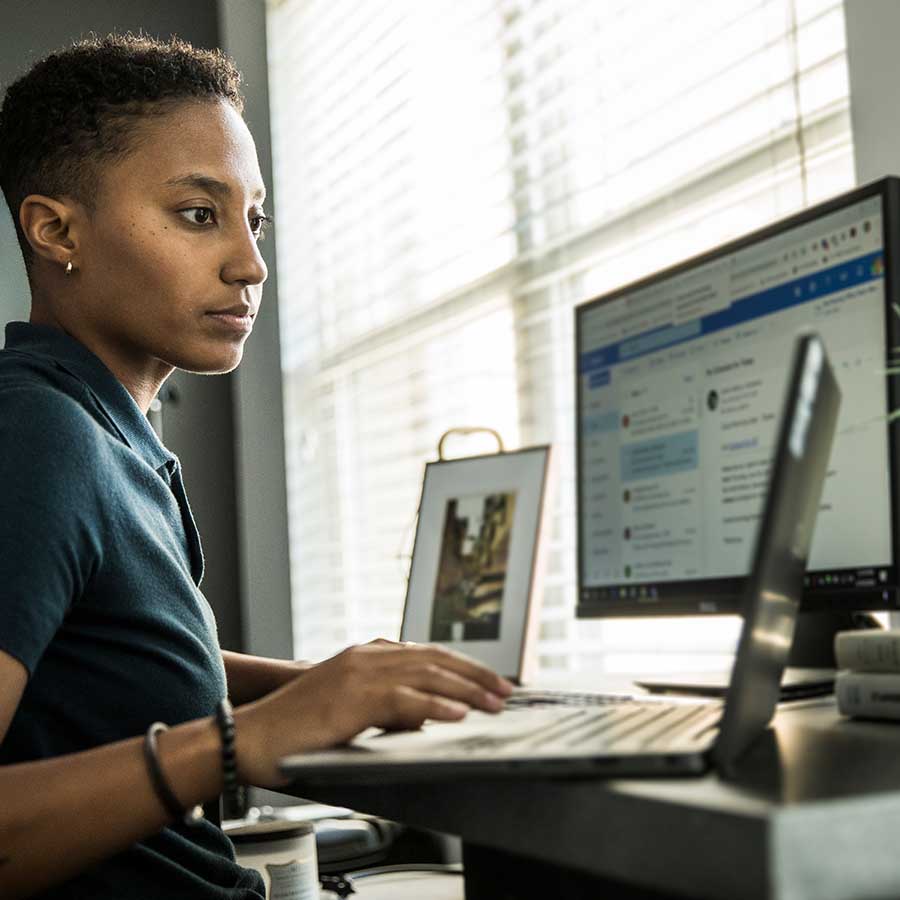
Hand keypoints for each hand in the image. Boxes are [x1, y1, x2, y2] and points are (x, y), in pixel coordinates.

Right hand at [233, 641, 512, 785]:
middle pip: (434, 660)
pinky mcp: (352, 698)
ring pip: (426, 675)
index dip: (462, 667)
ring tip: (495, 703)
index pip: (427, 655)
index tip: (490, 681)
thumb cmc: (296, 730)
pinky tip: (458, 715)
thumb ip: (384, 706)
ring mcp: (359, 673)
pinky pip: (403, 701)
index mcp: (366, 655)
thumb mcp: (348, 709)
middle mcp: (366, 656)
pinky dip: (435, 707)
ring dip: (467, 689)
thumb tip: (422, 718)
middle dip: (475, 675)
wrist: (251, 737)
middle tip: (506, 691)